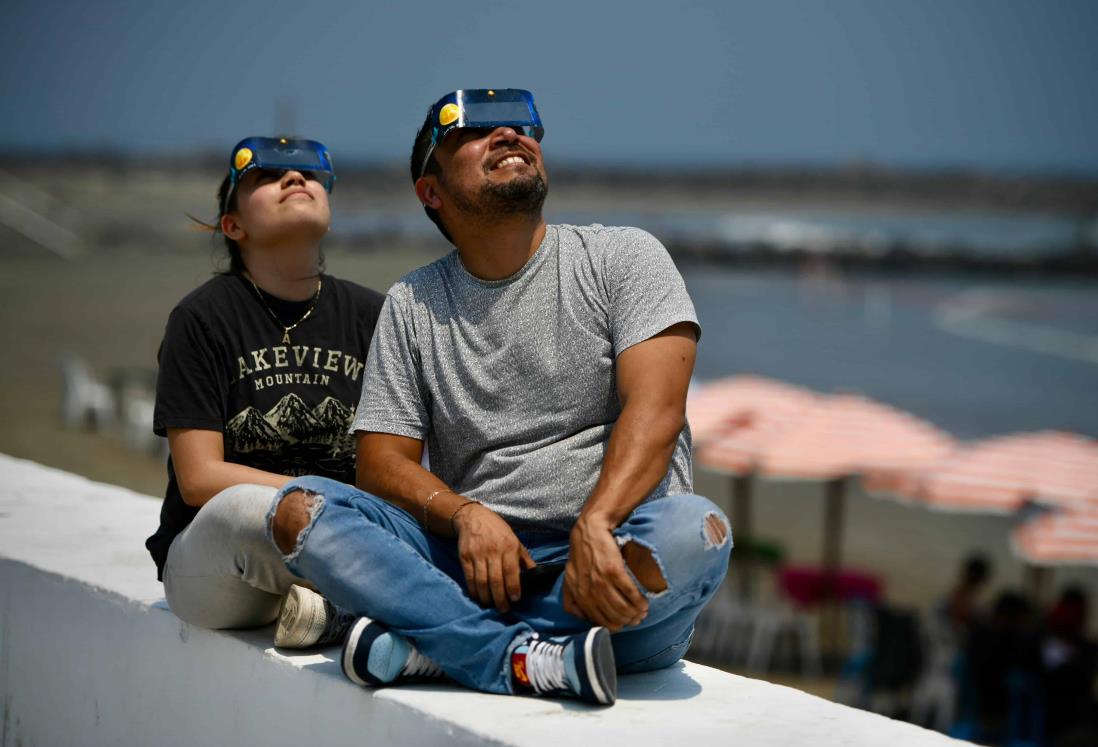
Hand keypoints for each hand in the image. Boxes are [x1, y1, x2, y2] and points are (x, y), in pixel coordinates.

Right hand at [453, 502, 534, 612]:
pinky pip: (469, 578)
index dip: (513, 587)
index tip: (515, 599)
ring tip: (491, 605)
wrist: (473, 517)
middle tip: (504, 609)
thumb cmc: (498, 531)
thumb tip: (536, 575)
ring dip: (486, 597)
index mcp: (509, 546)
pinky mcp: (464, 557)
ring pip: (481, 581)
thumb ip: (525, 559)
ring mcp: (477, 554)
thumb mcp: (515, 540)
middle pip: (496, 580)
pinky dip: (473, 590)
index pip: (511, 571)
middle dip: (500, 598)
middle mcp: (493, 551)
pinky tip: (478, 596)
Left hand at [562, 515, 648, 631]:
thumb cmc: (581, 553)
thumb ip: (572, 598)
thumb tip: (582, 618)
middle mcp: (588, 591)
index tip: (622, 624)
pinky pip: (630, 594)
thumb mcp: (570, 577)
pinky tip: (644, 603)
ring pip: (622, 609)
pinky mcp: (614, 571)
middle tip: (636, 618)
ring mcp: (601, 581)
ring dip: (635, 613)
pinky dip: (639, 601)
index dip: (612, 626)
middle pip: (612, 617)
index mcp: (578, 595)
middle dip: (627, 621)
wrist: (590, 529)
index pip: (597, 621)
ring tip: (642, 611)